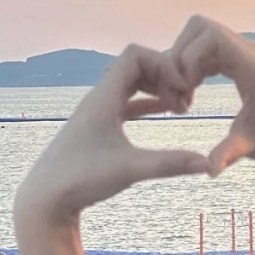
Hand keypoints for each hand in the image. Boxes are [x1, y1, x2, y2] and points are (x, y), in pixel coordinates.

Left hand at [15, 44, 210, 224]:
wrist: (45, 199)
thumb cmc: (82, 181)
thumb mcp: (130, 170)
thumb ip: (170, 164)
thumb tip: (208, 165)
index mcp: (103, 98)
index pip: (135, 55)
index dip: (163, 64)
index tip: (182, 88)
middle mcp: (98, 98)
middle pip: (135, 64)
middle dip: (164, 74)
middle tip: (186, 99)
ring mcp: (97, 111)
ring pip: (131, 83)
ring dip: (156, 87)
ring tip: (180, 107)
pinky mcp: (98, 126)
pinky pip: (126, 102)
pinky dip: (147, 102)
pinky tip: (166, 112)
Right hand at [165, 16, 254, 175]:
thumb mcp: (254, 146)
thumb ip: (229, 153)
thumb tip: (209, 170)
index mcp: (254, 68)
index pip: (212, 36)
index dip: (190, 56)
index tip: (187, 87)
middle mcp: (250, 52)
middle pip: (201, 28)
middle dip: (182, 54)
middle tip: (180, 89)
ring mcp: (245, 54)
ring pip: (202, 36)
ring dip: (186, 59)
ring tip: (185, 93)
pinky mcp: (241, 60)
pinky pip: (209, 49)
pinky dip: (195, 64)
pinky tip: (193, 91)